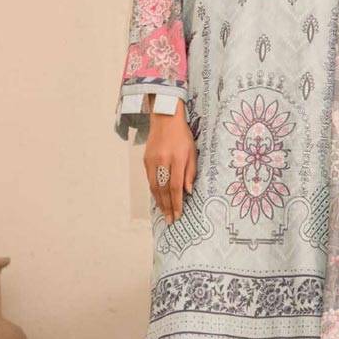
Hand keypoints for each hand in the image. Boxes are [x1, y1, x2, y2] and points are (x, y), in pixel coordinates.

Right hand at [143, 98, 195, 223]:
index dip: (176, 203)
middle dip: (167, 207)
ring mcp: (152, 161)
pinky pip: (150, 180)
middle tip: (170, 220)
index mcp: (177, 159)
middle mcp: (163, 161)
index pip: (176, 187)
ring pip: (154, 186)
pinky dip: (154, 191)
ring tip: (164, 213)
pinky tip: (158, 199)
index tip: (178, 215)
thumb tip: (188, 191)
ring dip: (159, 202)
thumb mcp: (192, 152)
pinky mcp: (146, 160)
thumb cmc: (183, 135)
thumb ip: (190, 172)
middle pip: (164, 190)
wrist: (165, 118)